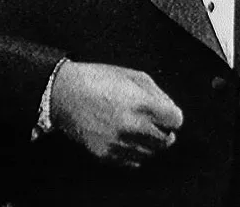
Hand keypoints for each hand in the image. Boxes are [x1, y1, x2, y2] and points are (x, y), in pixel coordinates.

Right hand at [50, 61, 183, 167]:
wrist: (64, 93)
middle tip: (155, 122)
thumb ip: (159, 94)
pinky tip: (128, 139)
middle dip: (164, 130)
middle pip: (166, 140)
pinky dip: (135, 153)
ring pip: (151, 153)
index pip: (176, 121)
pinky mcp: (104, 154)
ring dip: (150, 143)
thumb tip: (171, 110)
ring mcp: (118, 143)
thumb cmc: (99, 80)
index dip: (173, 116)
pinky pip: (132, 162)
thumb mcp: (134, 76)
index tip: (167, 114)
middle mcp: (132, 127)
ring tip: (139, 130)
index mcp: (142, 105)